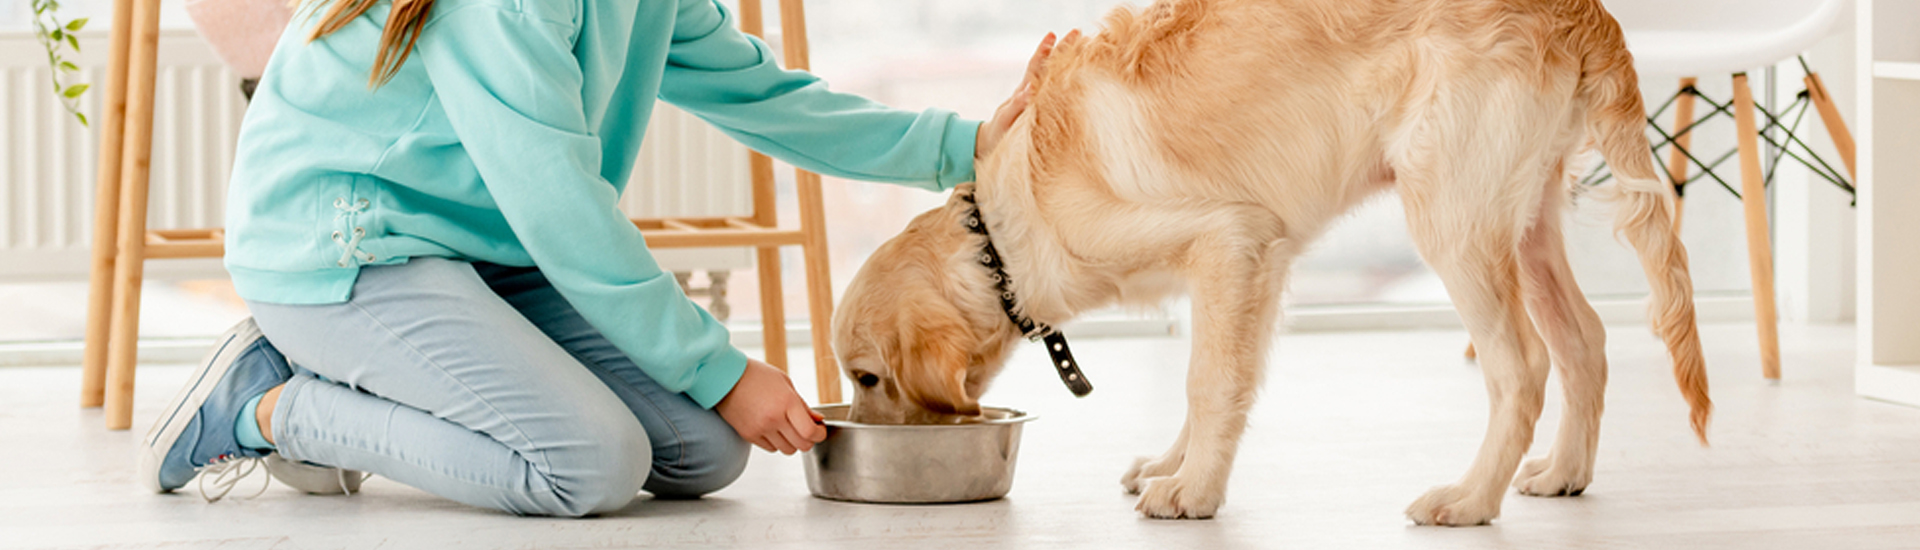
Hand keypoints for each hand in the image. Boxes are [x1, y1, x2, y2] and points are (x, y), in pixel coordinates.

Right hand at [715, 358, 826, 454]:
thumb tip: (818, 420)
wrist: (725, 378)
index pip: (810, 431)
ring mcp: (760, 429)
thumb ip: (802, 405)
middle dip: (808, 440)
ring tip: (788, 428)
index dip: (819, 434)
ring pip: (787, 450)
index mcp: (786, 402)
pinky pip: (771, 448)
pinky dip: (776, 442)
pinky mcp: (748, 435)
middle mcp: (774, 418)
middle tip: (806, 430)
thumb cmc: (756, 376)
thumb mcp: (785, 383)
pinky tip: (772, 428)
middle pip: (802, 445)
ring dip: (792, 442)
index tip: (819, 430)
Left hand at [975, 30, 1078, 160]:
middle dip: (1062, 49)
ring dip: (1067, 61)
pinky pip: (1058, 91)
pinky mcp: (1043, 109)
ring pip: (1054, 76)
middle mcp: (1033, 91)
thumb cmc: (999, 132)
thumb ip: (1016, 105)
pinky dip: (1069, 80)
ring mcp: (1039, 99)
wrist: (994, 143)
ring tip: (1084, 46)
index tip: (1052, 35)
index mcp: (1024, 92)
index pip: (1036, 66)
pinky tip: (1081, 74)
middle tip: (1077, 32)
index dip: (1044, 51)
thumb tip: (1030, 90)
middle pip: (1049, 65)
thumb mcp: (1006, 118)